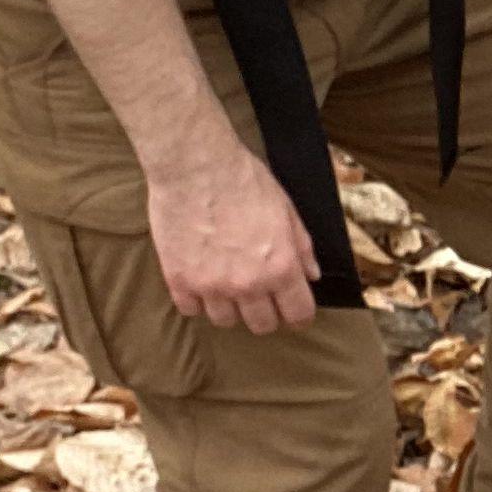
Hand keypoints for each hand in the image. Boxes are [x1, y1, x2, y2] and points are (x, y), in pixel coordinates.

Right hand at [144, 137, 319, 334]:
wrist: (196, 166)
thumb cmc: (244, 180)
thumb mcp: (286, 210)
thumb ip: (301, 247)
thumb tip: (311, 274)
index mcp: (280, 268)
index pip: (298, 315)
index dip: (299, 316)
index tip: (294, 313)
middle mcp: (248, 284)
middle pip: (262, 325)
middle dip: (266, 313)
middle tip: (260, 297)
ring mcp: (211, 286)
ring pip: (225, 321)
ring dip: (230, 307)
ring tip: (226, 285)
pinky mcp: (179, 280)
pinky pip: (191, 309)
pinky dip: (197, 300)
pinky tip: (200, 280)